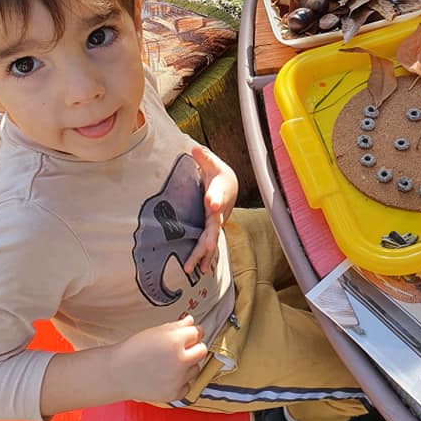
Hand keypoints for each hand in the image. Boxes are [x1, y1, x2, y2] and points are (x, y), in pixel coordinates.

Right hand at [111, 316, 207, 402]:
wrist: (117, 373)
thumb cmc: (134, 350)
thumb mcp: (156, 331)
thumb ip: (177, 326)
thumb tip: (192, 322)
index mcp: (175, 341)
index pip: (197, 333)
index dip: (192, 332)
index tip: (187, 335)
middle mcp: (179, 361)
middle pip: (202, 351)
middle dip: (195, 348)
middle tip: (181, 349)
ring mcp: (177, 379)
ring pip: (196, 369)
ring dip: (188, 365)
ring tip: (170, 363)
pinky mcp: (173, 393)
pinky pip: (188, 386)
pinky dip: (182, 382)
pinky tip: (169, 376)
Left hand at [182, 145, 237, 274]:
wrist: (229, 185)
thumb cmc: (218, 174)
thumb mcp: (212, 163)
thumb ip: (204, 158)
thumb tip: (194, 149)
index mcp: (219, 194)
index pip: (217, 196)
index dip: (215, 198)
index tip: (211, 202)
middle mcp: (219, 212)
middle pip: (214, 227)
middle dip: (208, 238)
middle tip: (205, 247)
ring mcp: (216, 224)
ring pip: (210, 242)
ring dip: (202, 255)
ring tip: (192, 269)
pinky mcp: (211, 230)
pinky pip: (208, 246)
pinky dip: (204, 258)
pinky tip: (198, 271)